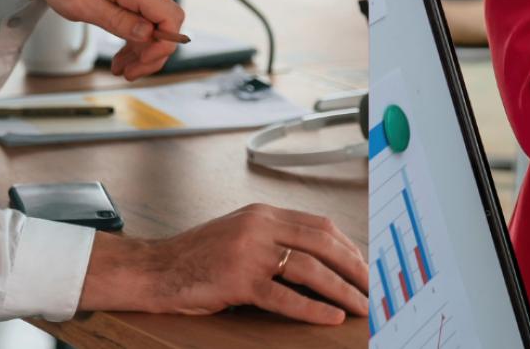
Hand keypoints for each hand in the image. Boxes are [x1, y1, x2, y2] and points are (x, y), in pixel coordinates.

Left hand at [0, 0, 184, 78]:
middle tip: (128, 74)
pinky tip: (123, 51)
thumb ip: (116, 19)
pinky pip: (145, 13)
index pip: (171, 16)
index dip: (164, 45)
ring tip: (121, 67)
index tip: (141, 63)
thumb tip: (147, 34)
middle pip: (166, 23)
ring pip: (156, 21)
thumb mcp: (79, 3)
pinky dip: (136, 35)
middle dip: (151, 54)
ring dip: (142, 48)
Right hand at [79, 204, 368, 324]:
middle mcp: (260, 227)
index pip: (320, 225)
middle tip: (375, 286)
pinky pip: (285, 296)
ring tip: (362, 305)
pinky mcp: (238, 280)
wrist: (154, 269)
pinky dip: (313, 308)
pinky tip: (332, 316)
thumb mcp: (239, 233)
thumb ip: (274, 237)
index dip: (348, 247)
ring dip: (343, 289)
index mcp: (263, 214)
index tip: (366, 265)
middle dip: (355, 267)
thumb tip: (317, 257)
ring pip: (311, 269)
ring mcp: (249, 252)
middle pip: (323, 243)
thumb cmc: (196, 256)